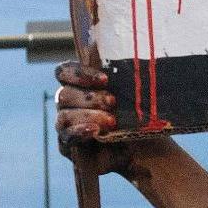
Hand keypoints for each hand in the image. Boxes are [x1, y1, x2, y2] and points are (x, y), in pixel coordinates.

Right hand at [54, 61, 163, 177]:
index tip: (105, 80)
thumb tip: (115, 54)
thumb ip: (122, 78)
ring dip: (87, 115)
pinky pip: (67, 137)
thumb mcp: (135, 97)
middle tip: (112, 102)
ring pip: (64, 115)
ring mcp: (67, 125)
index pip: (64, 72)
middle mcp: (70, 104)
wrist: (144, 152)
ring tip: (111, 121)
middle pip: (64, 94)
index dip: (80, 73)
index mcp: (80, 86)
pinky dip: (80, 131)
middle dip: (89, 97)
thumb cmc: (139, 118)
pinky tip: (95, 131)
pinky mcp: (68, 146)